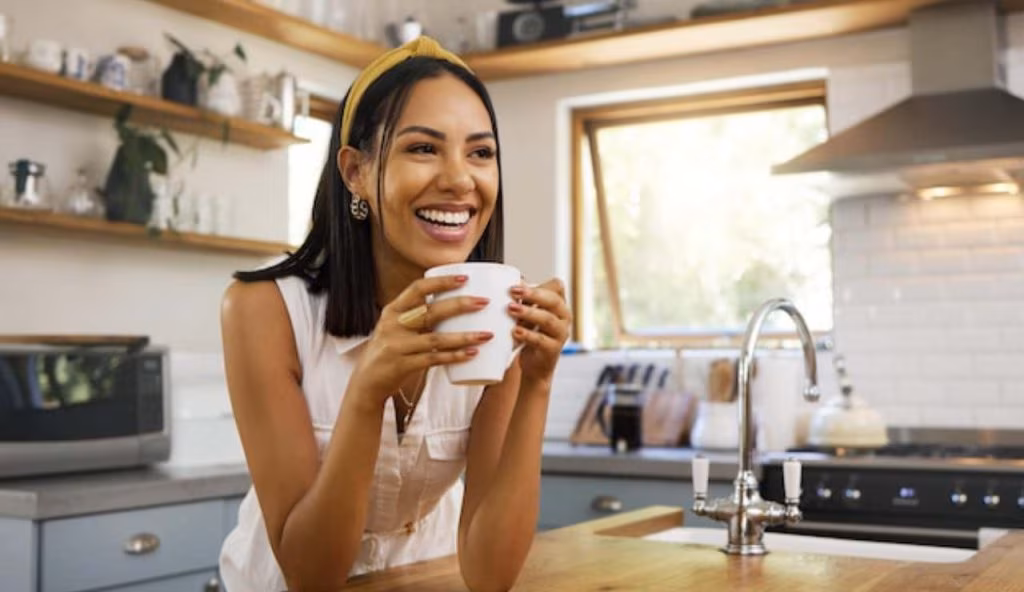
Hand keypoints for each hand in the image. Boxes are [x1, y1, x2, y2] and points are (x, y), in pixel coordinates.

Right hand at [347, 275, 493, 407]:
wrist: (367, 381)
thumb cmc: (390, 350)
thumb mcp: (396, 327)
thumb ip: (418, 316)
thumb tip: (455, 303)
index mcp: (393, 310)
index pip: (417, 289)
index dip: (441, 282)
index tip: (464, 278)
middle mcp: (394, 325)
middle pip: (431, 311)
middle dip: (460, 305)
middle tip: (484, 302)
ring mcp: (398, 346)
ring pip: (436, 338)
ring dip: (464, 336)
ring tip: (486, 334)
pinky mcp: (403, 366)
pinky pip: (433, 359)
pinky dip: (454, 356)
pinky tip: (472, 354)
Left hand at [508, 279, 570, 383]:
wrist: (534, 365)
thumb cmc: (529, 333)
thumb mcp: (526, 314)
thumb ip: (522, 300)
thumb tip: (510, 281)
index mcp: (559, 304)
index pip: (557, 287)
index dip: (539, 284)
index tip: (516, 284)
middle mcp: (564, 317)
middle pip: (553, 301)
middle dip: (533, 294)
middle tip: (512, 291)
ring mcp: (561, 334)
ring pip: (548, 320)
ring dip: (528, 313)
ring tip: (510, 309)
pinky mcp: (553, 350)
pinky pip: (541, 340)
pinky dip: (527, 335)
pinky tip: (514, 331)